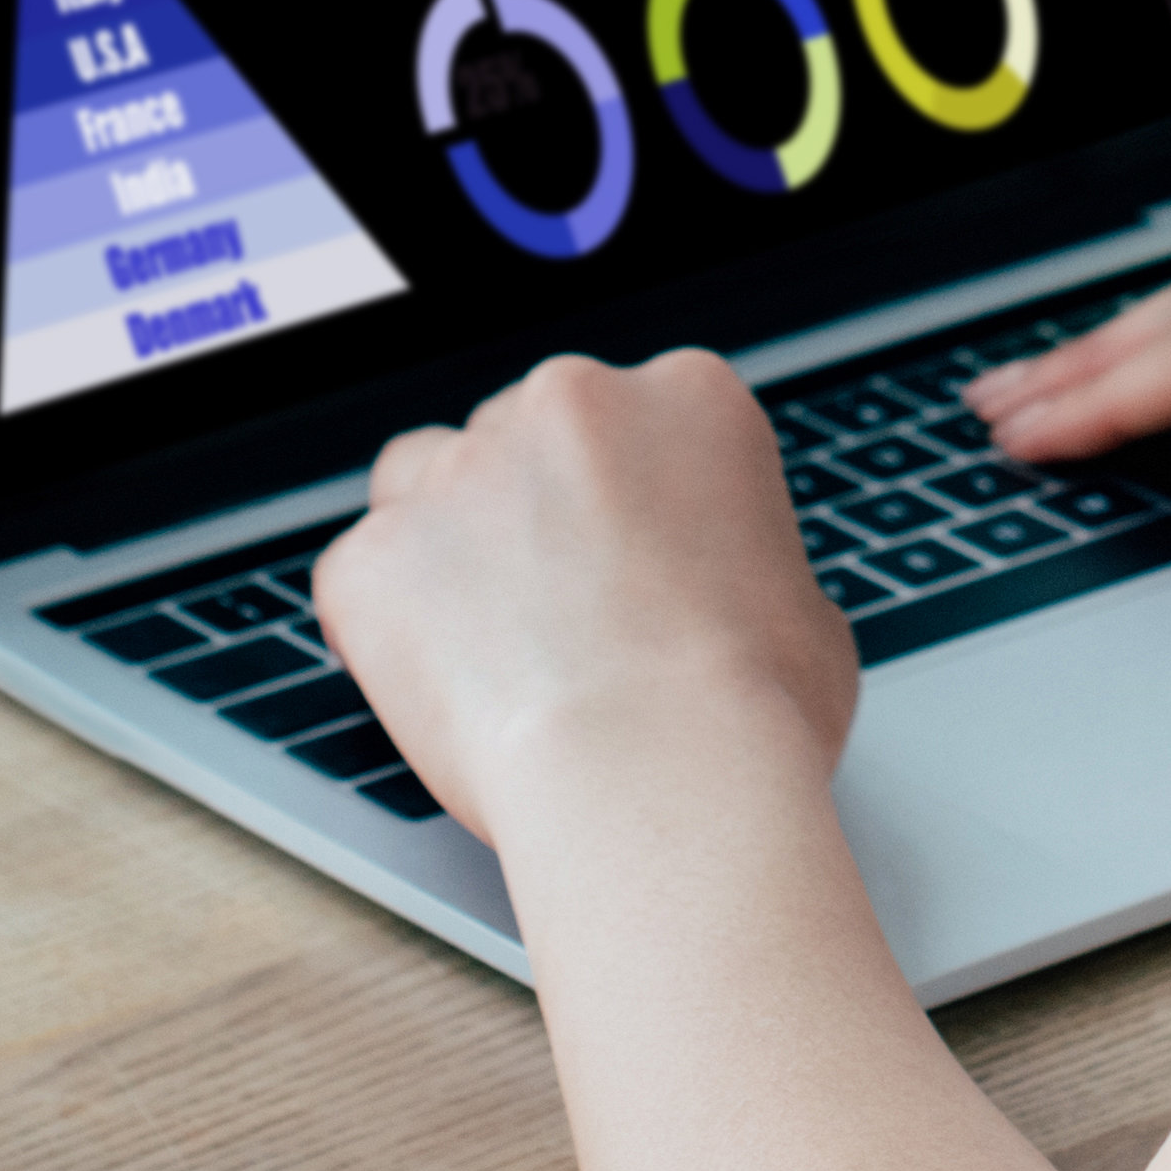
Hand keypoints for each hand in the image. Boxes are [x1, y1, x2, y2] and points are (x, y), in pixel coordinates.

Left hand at [316, 350, 858, 855]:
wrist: (658, 773)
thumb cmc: (754, 711)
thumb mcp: (807, 612)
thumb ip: (744, 571)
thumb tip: (727, 603)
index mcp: (687, 398)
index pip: (641, 422)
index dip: (633, 502)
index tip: (635, 566)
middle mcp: (566, 402)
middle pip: (525, 435)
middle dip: (533, 511)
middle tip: (561, 616)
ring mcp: (459, 471)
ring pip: (425, 479)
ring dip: (446, 543)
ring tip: (483, 644)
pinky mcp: (376, 554)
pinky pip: (363, 578)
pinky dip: (385, 628)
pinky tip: (438, 693)